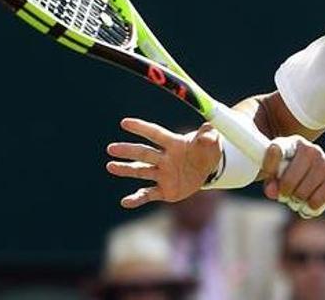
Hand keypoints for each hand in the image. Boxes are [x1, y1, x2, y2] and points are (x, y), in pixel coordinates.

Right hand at [106, 118, 221, 208]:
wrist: (208, 170)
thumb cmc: (207, 150)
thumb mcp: (213, 142)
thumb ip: (209, 136)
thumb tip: (208, 134)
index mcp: (174, 144)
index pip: (156, 134)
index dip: (142, 128)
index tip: (125, 123)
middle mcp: (164, 158)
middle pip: (144, 153)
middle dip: (128, 151)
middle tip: (111, 148)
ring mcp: (163, 174)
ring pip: (141, 171)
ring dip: (126, 170)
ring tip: (110, 166)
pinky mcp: (164, 190)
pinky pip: (148, 194)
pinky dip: (137, 198)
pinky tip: (125, 202)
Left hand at [261, 136, 324, 212]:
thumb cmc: (303, 175)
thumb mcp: (284, 174)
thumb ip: (272, 181)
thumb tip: (271, 192)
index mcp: (295, 144)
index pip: (277, 149)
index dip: (269, 165)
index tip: (270, 178)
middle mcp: (312, 150)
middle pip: (288, 180)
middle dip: (284, 193)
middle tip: (286, 196)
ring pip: (301, 193)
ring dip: (298, 202)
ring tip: (300, 199)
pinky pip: (314, 201)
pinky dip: (310, 208)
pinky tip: (312, 203)